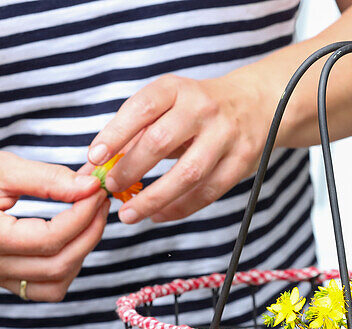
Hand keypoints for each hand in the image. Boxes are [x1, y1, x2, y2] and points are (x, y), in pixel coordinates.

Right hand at [0, 145, 107, 301]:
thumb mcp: (1, 166)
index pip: (50, 238)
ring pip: (55, 284)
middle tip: (99, 202)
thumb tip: (90, 188)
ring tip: (87, 219)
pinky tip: (70, 237)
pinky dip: (64, 266)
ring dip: (80, 254)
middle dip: (89, 234)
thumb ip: (49, 180)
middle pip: (58, 265)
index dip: (82, 216)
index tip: (96, 191)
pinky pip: (42, 287)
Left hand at [86, 72, 271, 224]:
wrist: (256, 104)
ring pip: (187, 174)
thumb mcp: (169, 105)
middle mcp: (203, 109)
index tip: (95, 157)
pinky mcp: (241, 161)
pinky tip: (159, 215)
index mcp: (177, 89)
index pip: (142, 108)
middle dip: (131, 169)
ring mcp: (225, 136)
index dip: (116, 133)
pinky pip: (208, 192)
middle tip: (110, 188)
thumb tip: (96, 167)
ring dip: (154, 198)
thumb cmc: (199, 108)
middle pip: (161, 142)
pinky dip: (179, 208)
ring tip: (130, 214)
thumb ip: (135, 132)